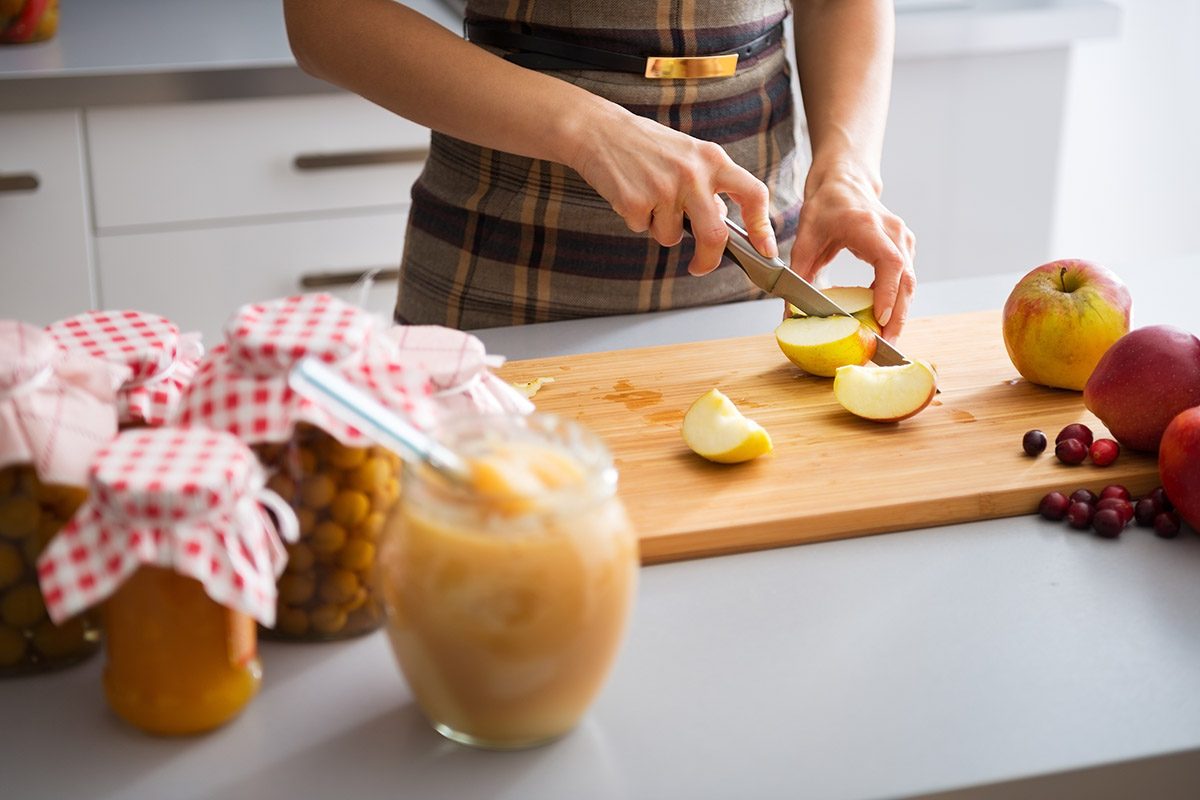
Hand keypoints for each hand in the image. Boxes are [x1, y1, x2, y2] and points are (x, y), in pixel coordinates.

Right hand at [571, 103, 776, 275]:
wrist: (599, 130)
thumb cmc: (646, 145)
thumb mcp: (687, 155)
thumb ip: (708, 185)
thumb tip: (720, 219)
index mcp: (712, 159)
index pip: (753, 194)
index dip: (762, 226)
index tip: (766, 249)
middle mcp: (693, 174)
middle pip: (714, 236)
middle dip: (708, 261)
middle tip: (699, 266)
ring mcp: (663, 189)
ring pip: (672, 237)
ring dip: (660, 228)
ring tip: (648, 198)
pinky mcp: (635, 202)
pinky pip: (642, 230)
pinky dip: (636, 220)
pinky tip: (630, 194)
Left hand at [789, 165, 915, 340]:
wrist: (844, 182)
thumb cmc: (824, 207)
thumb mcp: (804, 239)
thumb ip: (798, 275)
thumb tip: (790, 314)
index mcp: (867, 226)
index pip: (889, 263)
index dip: (888, 293)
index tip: (882, 319)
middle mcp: (892, 231)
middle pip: (906, 278)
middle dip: (898, 315)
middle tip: (886, 345)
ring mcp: (903, 238)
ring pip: (909, 281)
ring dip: (901, 312)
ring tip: (886, 340)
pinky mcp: (905, 247)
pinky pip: (905, 278)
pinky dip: (897, 300)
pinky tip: (885, 320)